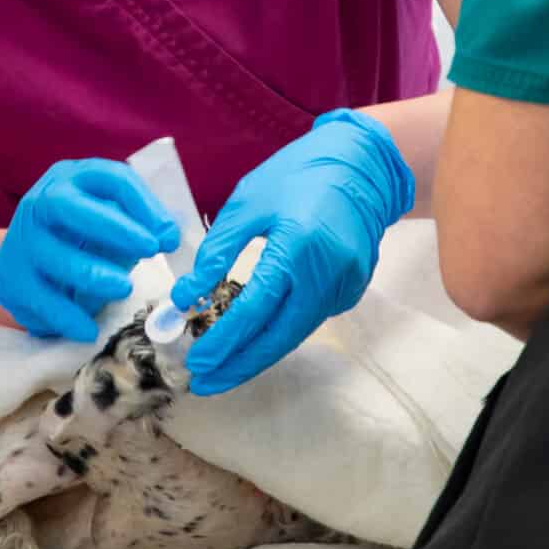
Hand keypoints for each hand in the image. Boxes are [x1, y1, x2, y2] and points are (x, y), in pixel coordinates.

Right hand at [0, 159, 180, 342]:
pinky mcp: (12, 278)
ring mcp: (22, 240)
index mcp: (72, 179)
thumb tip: (170, 237)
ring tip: (123, 288)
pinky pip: (40, 298)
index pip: (108, 178)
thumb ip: (140, 226)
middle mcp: (41, 202)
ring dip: (91, 272)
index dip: (143, 204)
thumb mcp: (109, 222)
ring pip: (52, 254)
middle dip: (112, 227)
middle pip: (68, 206)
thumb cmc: (80, 237)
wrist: (22, 262)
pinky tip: (89, 329)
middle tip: (149, 250)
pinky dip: (67, 315)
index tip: (167, 236)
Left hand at [169, 110, 413, 395]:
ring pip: (295, 334)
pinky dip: (280, 332)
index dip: (224, 341)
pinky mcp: (352, 289)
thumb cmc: (296, 175)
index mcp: (297, 246)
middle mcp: (327, 274)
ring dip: (258, 354)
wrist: (361, 163)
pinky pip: (309, 319)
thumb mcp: (247, 201)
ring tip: (222, 368)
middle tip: (204, 384)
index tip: (196, 363)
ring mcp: (345, 285)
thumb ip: (217, 251)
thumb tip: (186, 297)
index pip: (255, 309)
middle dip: (239, 365)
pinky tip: (255, 339)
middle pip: (278, 337)